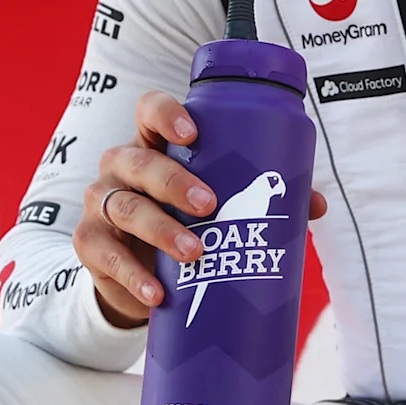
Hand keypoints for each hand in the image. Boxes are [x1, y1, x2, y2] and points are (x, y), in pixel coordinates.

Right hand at [79, 90, 327, 327]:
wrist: (141, 275)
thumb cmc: (183, 222)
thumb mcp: (216, 205)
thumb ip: (260, 196)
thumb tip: (315, 205)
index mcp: (154, 145)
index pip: (148, 111)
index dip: (167, 115)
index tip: (193, 132)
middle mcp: (122, 167)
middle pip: (140, 161)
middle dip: (174, 181)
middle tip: (210, 205)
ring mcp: (102, 203)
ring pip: (126, 207)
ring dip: (161, 230)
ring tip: (195, 253)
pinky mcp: (90, 243)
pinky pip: (106, 256)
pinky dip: (134, 276)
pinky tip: (157, 293)